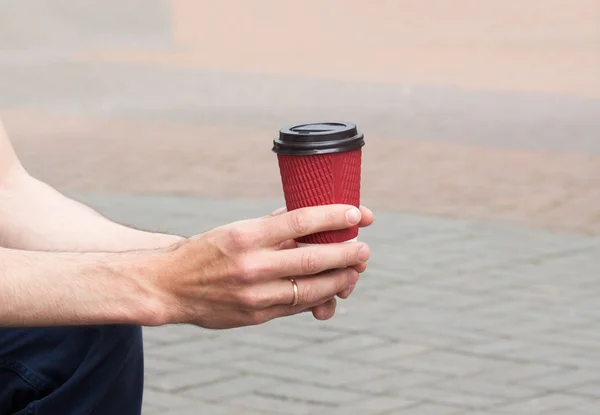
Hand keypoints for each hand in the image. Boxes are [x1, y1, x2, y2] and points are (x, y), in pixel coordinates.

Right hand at [148, 204, 371, 328]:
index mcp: (247, 235)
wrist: (171, 286)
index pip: (300, 221)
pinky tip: (331, 290)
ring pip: (312, 288)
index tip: (357, 214)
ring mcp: (256, 294)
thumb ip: (273, 226)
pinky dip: (319, 297)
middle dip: (347, 253)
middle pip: (314, 258)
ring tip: (354, 271)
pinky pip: (298, 306)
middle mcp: (252, 265)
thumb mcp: (236, 229)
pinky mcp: (258, 316)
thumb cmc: (207, 251)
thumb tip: (311, 218)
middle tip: (364, 249)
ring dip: (340, 280)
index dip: (333, 217)